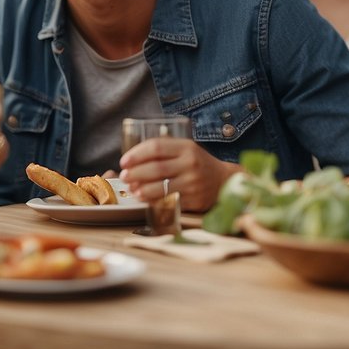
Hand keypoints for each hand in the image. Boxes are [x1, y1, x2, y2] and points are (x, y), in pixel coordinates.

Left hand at [118, 138, 239, 211]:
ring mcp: (193, 183)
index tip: (124, 161)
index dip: (136, 154)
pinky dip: (152, 200)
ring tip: (131, 189)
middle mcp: (191, 164)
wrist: (224, 180)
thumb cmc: (198, 163)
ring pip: (160, 187)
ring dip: (141, 189)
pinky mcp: (194, 200)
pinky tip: (144, 198)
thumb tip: (134, 155)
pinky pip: (168, 201)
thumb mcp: (187, 149)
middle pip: (155, 168)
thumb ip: (166, 148)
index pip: (156, 147)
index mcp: (187, 147)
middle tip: (124, 176)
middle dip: (135, 173)